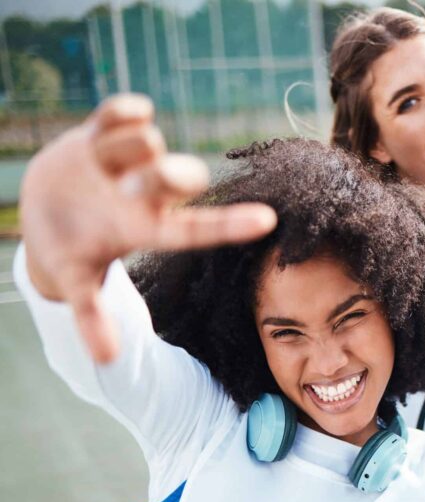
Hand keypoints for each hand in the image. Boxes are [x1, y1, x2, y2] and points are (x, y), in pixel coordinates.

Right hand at [19, 94, 276, 362]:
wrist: (44, 207)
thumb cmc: (71, 250)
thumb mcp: (77, 280)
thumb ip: (92, 315)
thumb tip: (107, 359)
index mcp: (148, 228)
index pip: (196, 229)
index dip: (230, 225)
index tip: (270, 221)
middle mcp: (147, 192)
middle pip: (176, 179)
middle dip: (170, 178)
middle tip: (156, 183)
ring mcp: (128, 161)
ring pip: (146, 142)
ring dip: (125, 148)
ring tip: (99, 163)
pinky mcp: (103, 133)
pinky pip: (121, 112)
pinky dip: (125, 111)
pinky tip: (130, 114)